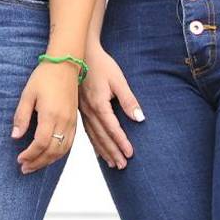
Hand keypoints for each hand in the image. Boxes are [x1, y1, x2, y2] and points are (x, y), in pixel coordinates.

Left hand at [11, 61, 79, 174]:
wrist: (66, 64)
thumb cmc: (45, 77)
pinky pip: (69, 143)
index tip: (19, 159)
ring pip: (62, 150)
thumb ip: (21, 116)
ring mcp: (71, 121)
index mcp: (51, 114)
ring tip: (34, 165)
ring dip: (48, 161)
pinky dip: (59, 154)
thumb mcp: (28, 94)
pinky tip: (49, 155)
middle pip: (52, 151)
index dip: (30, 154)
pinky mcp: (75, 120)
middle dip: (37, 162)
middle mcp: (63, 121)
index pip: (40, 143)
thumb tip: (15, 137)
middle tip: (24, 168)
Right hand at [79, 46, 143, 168]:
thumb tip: (140, 118)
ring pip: (93, 136)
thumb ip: (128, 100)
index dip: (121, 142)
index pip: (112, 129)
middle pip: (102, 137)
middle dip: (113, 152)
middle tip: (123, 165)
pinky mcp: (80, 108)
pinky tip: (98, 149)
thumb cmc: (101, 64)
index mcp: (99, 104)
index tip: (130, 154)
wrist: (80, 53)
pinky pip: (87, 130)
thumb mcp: (118, 80)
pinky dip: (94, 142)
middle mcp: (89, 111)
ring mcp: (82, 111)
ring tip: (113, 163)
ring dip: (103, 150)